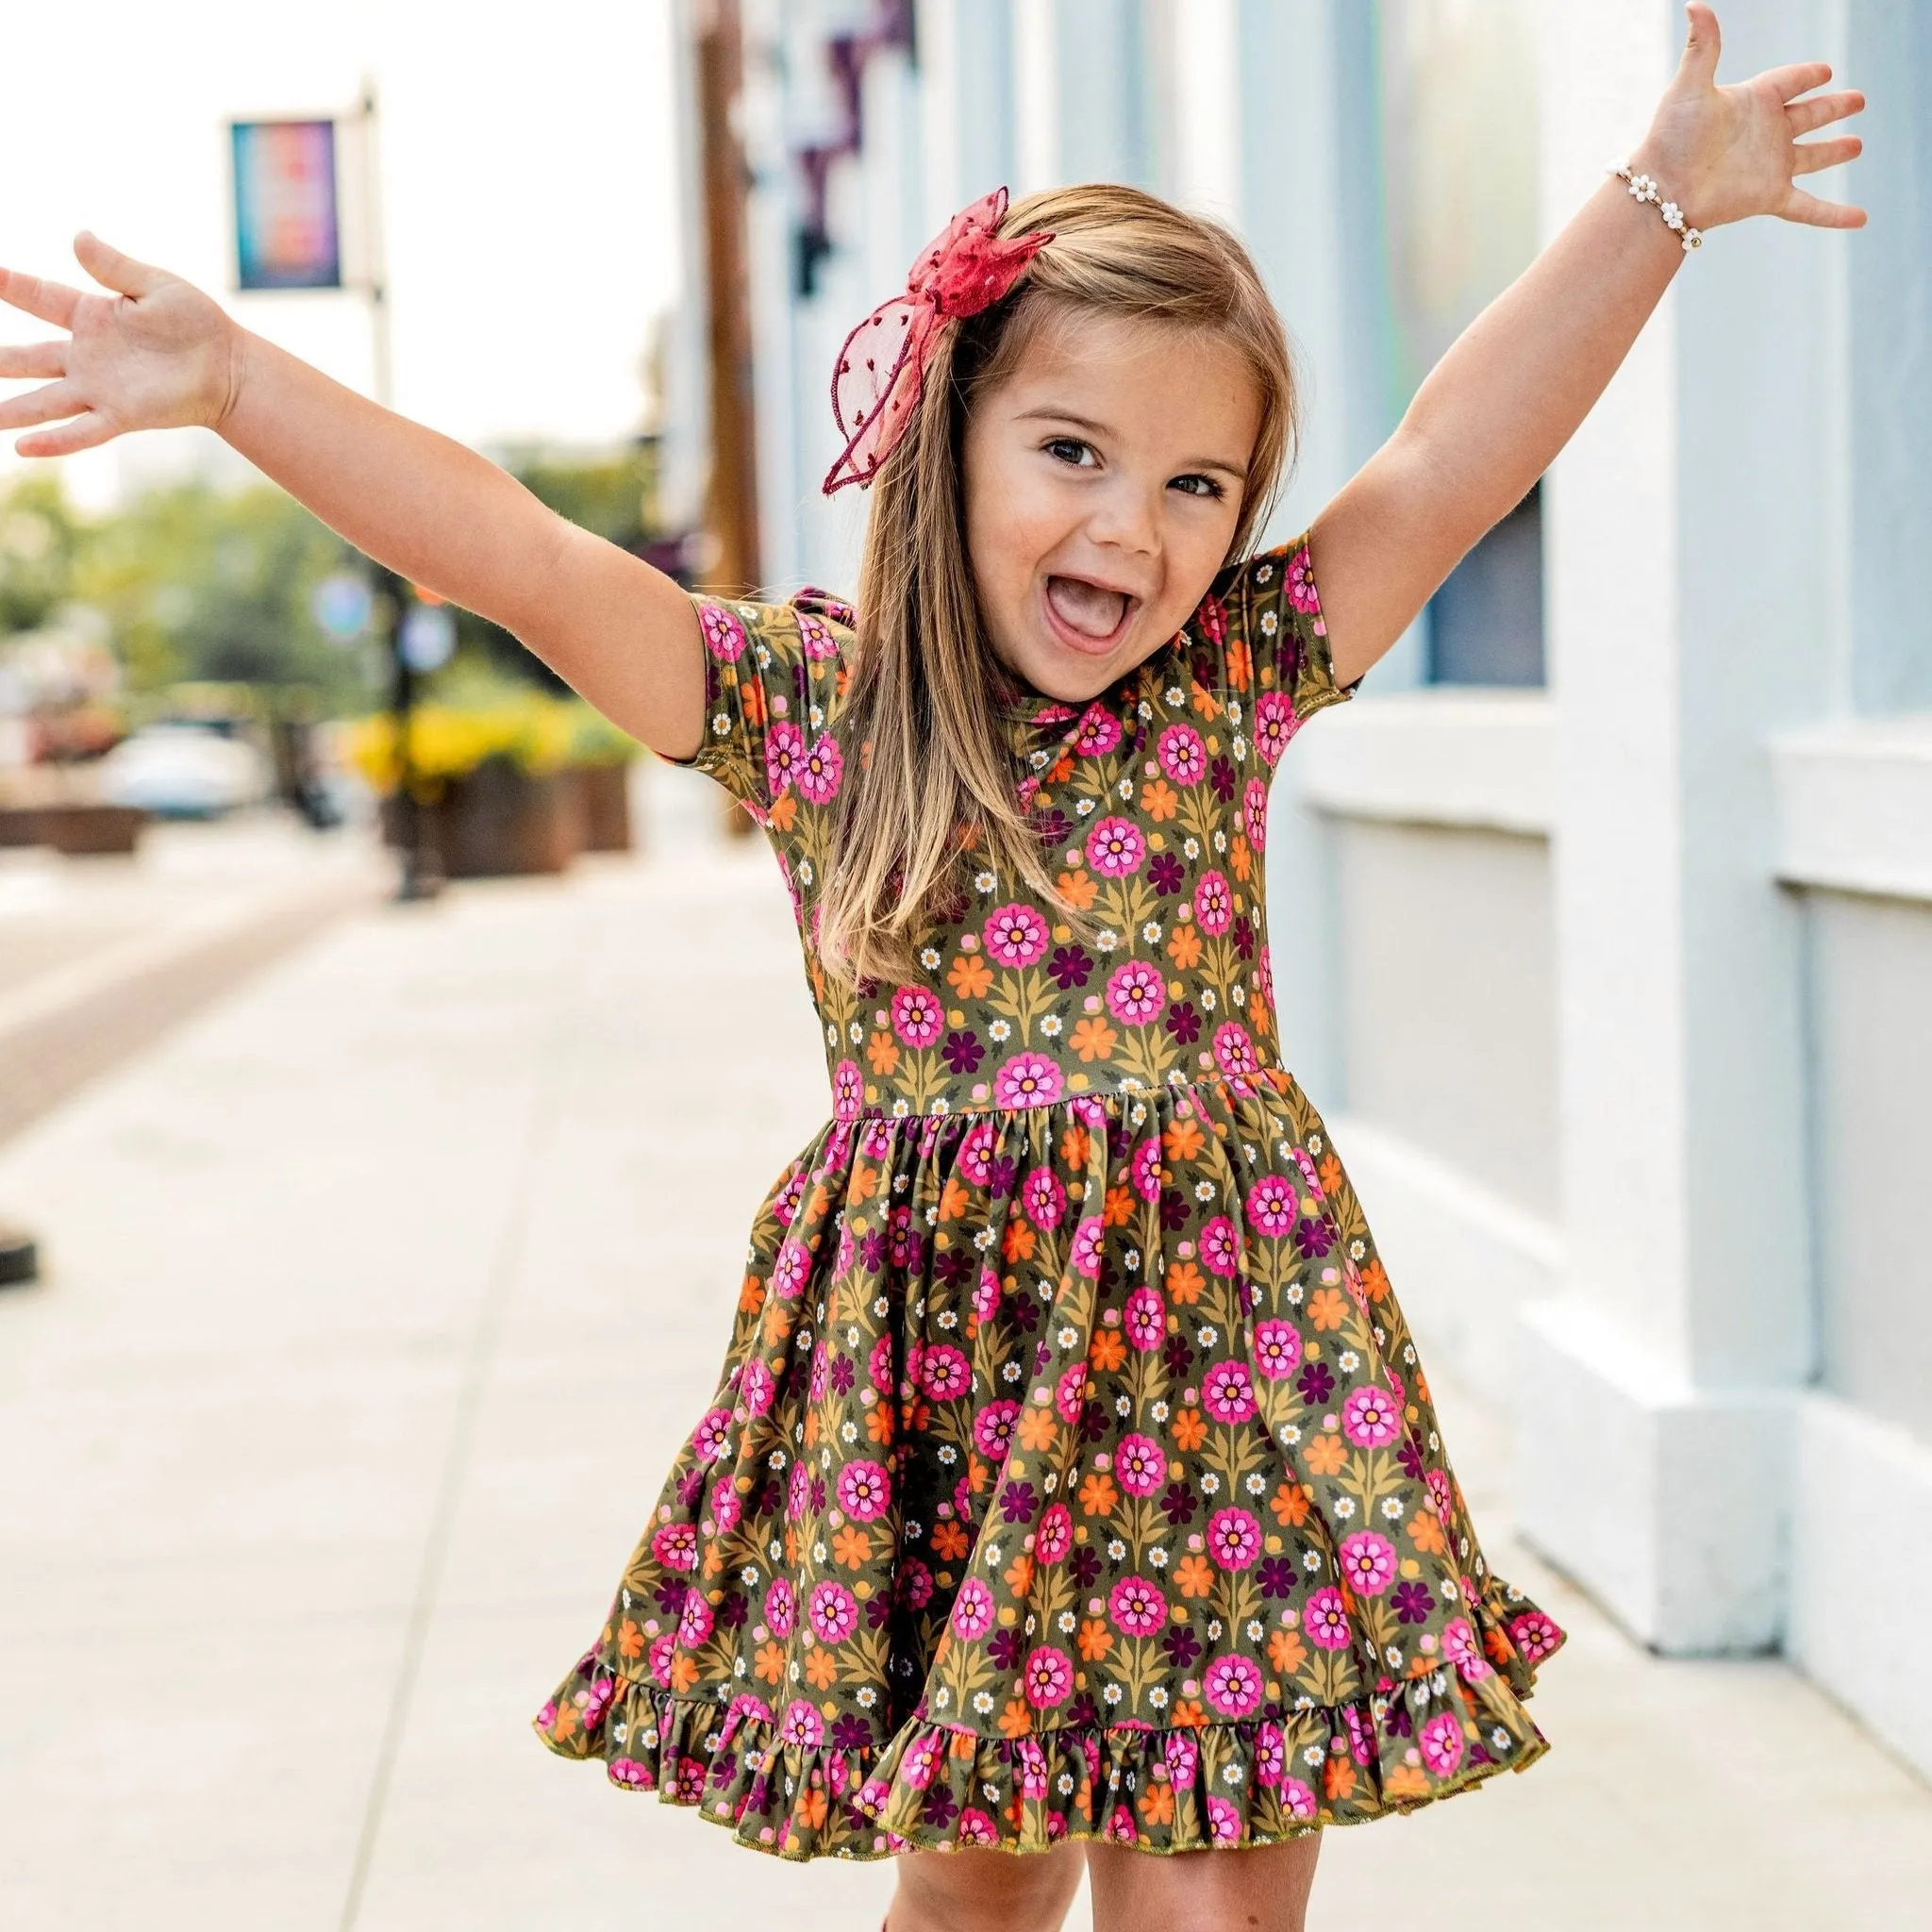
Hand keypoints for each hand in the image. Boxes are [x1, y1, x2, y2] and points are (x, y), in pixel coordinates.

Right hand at [0, 233, 244, 457]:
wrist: (229, 367)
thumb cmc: (197, 323)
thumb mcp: (155, 285)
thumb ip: (114, 267)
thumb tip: (77, 237)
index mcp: (90, 316)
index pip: (37, 297)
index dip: (8, 285)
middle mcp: (85, 355)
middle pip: (26, 358)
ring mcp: (99, 388)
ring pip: (43, 401)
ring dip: (11, 410)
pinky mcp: (121, 415)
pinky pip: (81, 431)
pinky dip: (54, 440)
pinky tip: (23, 449)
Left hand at [1632, 4, 1864, 232]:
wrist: (1661, 191)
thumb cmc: (1670, 137)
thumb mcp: (1690, 85)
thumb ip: (1704, 45)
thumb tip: (1694, 3)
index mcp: (1753, 101)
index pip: (1789, 81)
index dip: (1807, 75)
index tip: (1824, 71)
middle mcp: (1766, 133)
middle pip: (1809, 115)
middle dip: (1833, 108)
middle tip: (1858, 99)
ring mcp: (1771, 166)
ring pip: (1813, 157)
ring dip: (1836, 151)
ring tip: (1858, 145)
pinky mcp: (1770, 197)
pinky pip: (1810, 208)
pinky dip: (1835, 215)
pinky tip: (1861, 219)